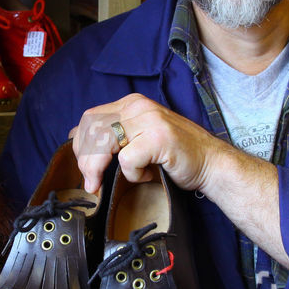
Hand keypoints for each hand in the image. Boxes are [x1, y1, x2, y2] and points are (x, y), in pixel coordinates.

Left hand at [69, 93, 221, 196]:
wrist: (211, 163)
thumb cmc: (175, 155)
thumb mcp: (139, 138)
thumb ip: (113, 136)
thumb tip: (77, 141)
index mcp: (131, 104)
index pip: (90, 118)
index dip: (79, 145)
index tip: (83, 167)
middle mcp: (138, 107)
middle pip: (92, 129)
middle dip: (84, 160)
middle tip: (89, 182)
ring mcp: (149, 120)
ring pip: (103, 142)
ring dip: (97, 168)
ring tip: (100, 184)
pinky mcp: (158, 138)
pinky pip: (127, 159)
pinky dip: (131, 174)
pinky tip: (145, 176)